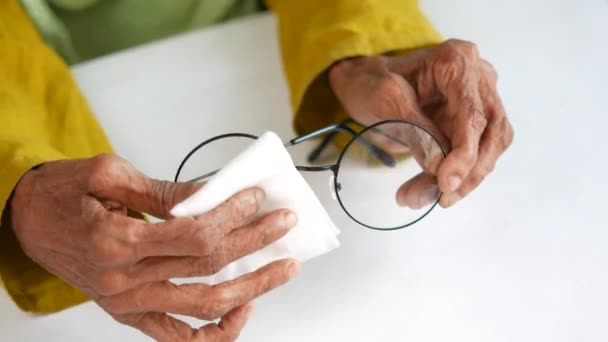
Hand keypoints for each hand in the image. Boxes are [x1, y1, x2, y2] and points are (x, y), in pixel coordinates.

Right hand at [9, 154, 299, 340]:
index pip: (196, 235)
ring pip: (205, 305)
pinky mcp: (129, 313)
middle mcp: (124, 280)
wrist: (26, 220)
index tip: (258, 198)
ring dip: (252, 286)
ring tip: (283, 267)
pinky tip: (242, 310)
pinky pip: (180, 337)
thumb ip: (165, 193)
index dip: (234, 216)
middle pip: (209, 267)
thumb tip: (213, 195)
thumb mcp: (110, 175)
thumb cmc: (64, 193)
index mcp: (117, 241)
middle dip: (255, 243)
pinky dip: (216, 332)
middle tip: (285, 223)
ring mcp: (128, 303)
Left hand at [329, 39, 513, 206]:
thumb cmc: (372, 80)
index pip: (474, 115)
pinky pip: (473, 155)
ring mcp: (479, 98)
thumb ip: (416, 131)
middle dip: (469, 173)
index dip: (465, 155)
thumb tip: (440, 168)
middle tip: (441, 198)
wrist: (365, 80)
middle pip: (492, 134)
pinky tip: (425, 191)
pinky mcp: (471, 121)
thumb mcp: (384, 100)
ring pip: (488, 149)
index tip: (446, 183)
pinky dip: (453, 177)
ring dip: (462, 181)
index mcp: (456, 61)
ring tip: (419, 197)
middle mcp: (477, 77)